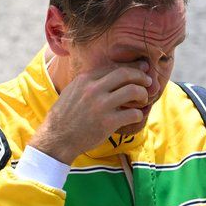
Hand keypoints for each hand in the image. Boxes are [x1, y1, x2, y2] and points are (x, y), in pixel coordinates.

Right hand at [30, 60, 150, 163]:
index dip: (131, 67)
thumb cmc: (65, 116)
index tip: (142, 68)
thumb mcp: (72, 91)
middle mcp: (93, 89)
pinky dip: (138, 114)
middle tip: (148, 82)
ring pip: (133, 91)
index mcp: (85, 79)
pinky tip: (136, 116)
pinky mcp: (107, 122)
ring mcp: (101, 105)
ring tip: (143, 99)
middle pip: (125, 74)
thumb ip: (89, 82)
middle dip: (141, 76)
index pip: (114, 66)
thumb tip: (110, 74)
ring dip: (143, 94)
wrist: (57, 138)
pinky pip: (133, 113)